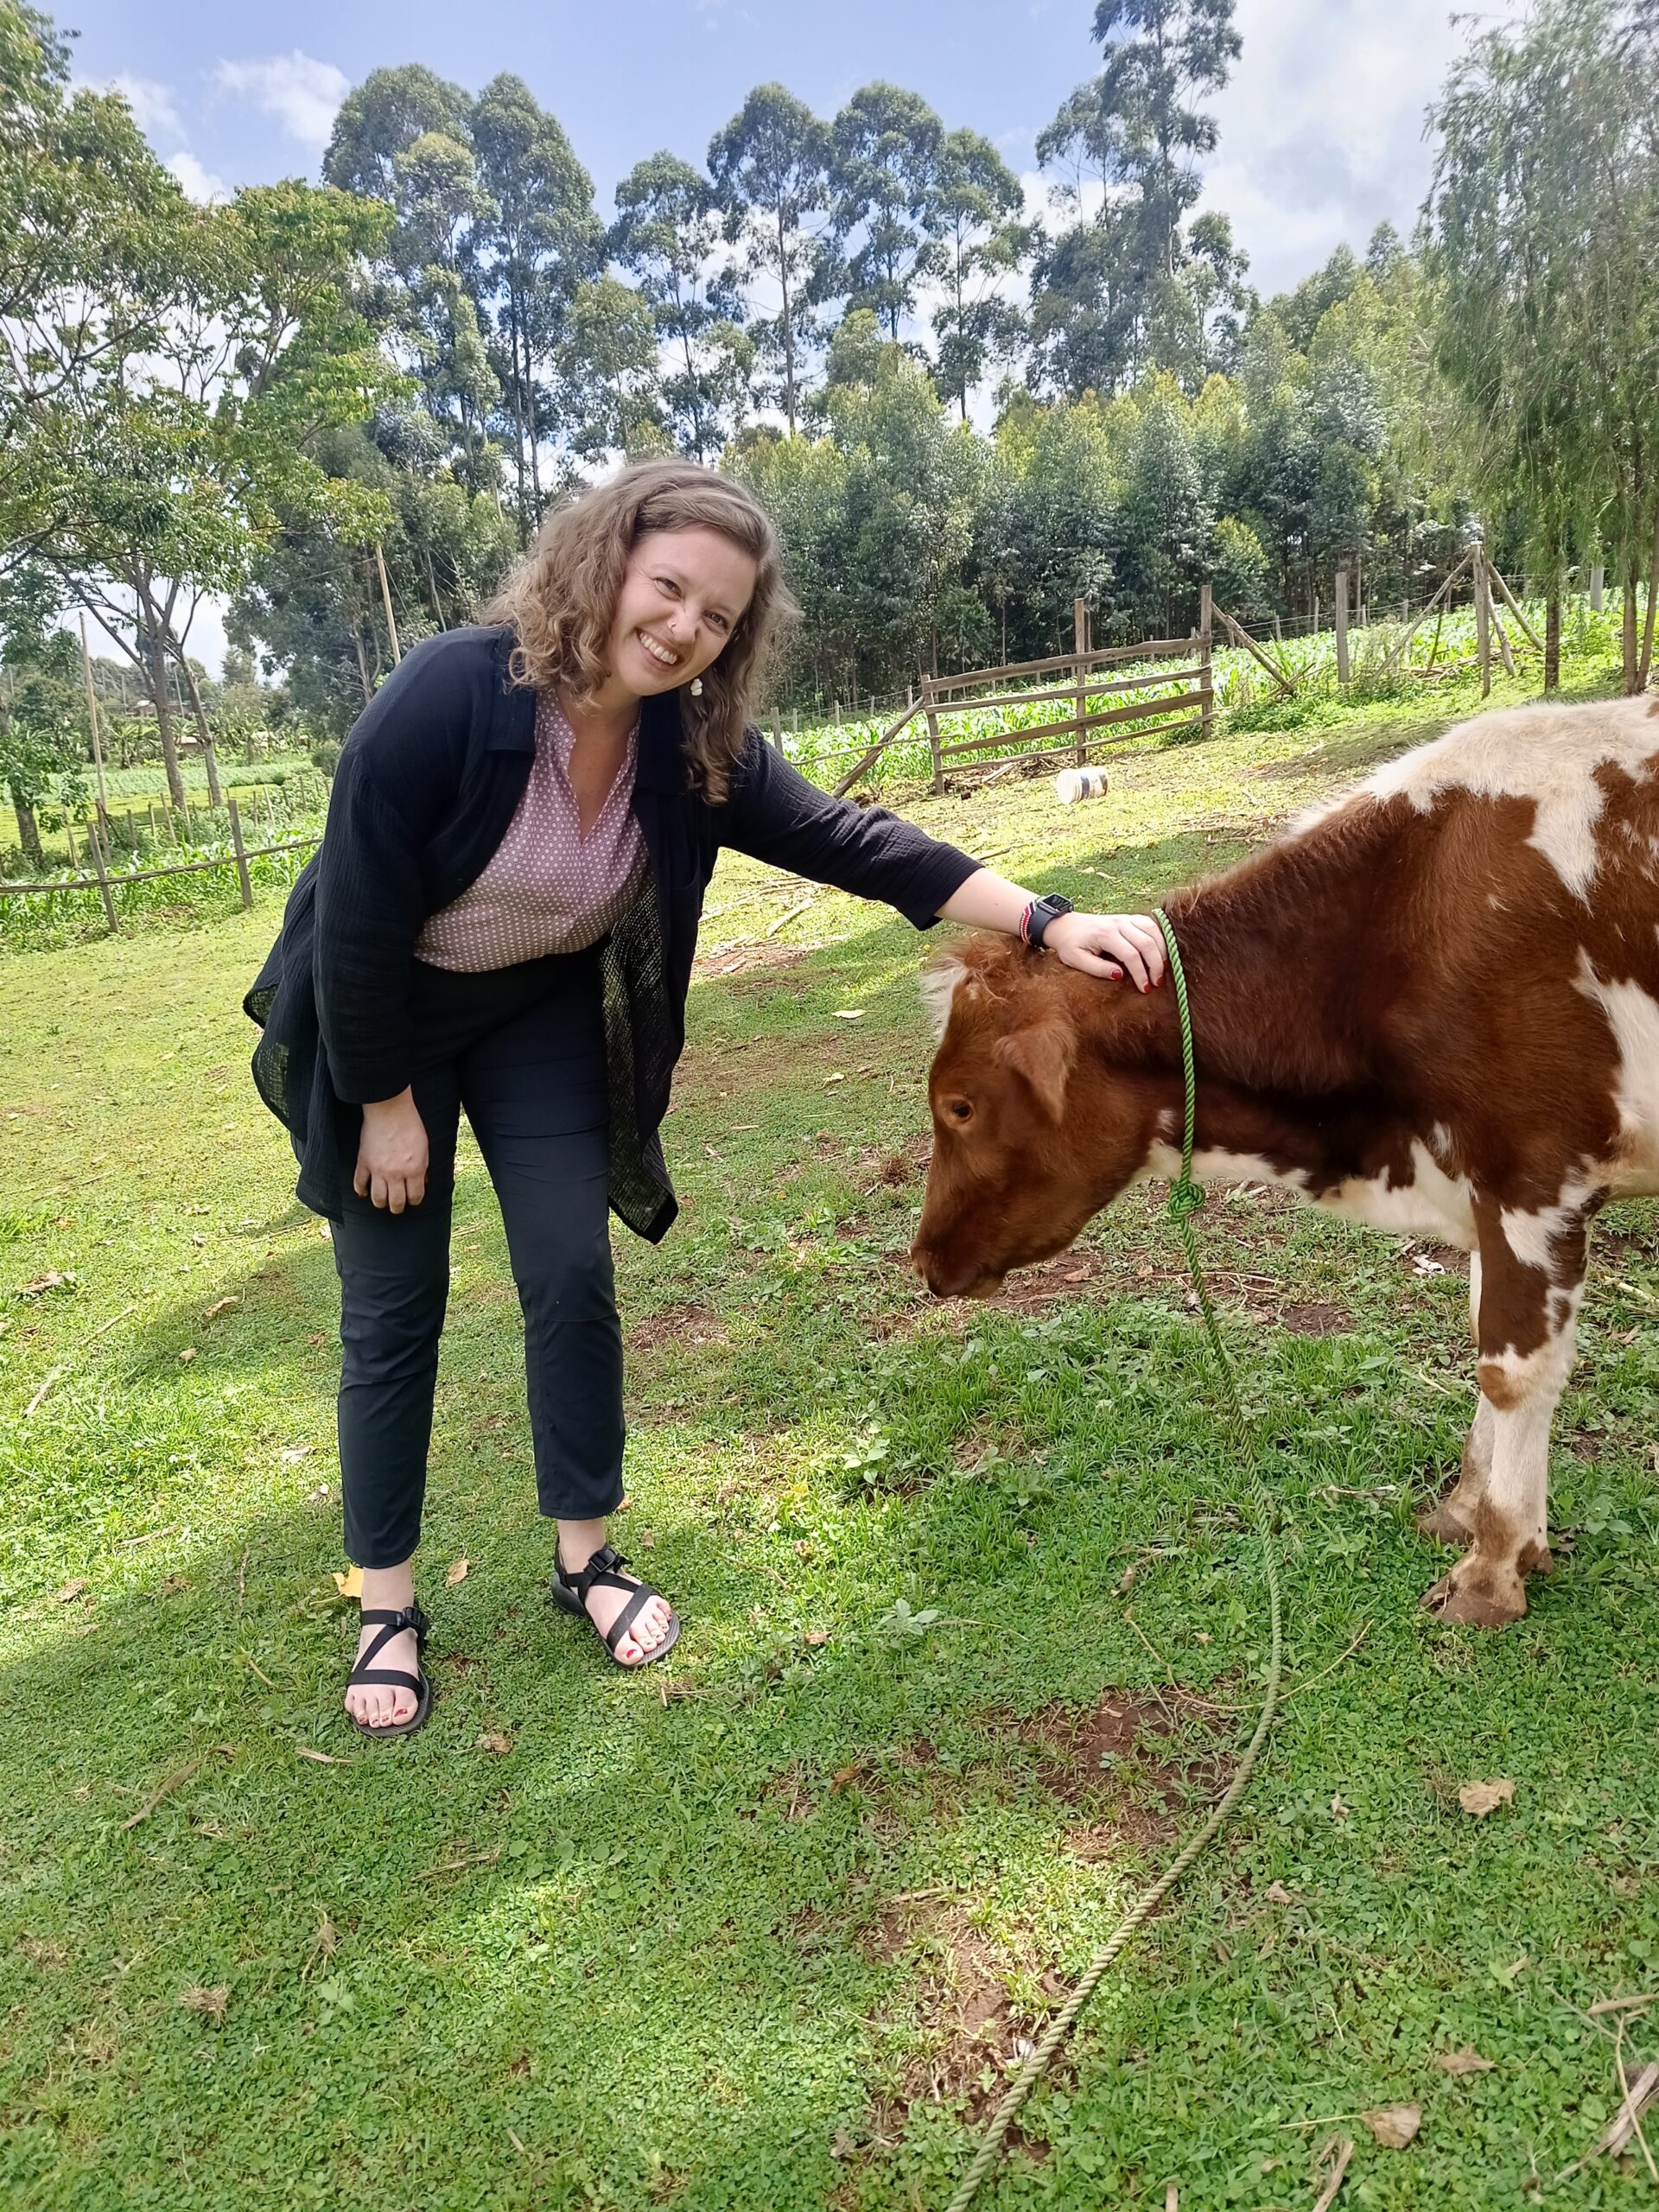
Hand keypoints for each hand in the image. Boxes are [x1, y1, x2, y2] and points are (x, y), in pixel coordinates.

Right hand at [354, 1090, 428, 1212]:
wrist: (389, 1110)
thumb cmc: (410, 1125)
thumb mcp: (425, 1147)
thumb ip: (423, 1167)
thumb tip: (421, 1182)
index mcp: (414, 1170)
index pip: (415, 1197)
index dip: (415, 1200)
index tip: (413, 1199)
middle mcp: (396, 1174)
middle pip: (395, 1203)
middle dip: (398, 1207)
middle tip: (398, 1206)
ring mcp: (377, 1170)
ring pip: (377, 1199)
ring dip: (381, 1203)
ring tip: (383, 1201)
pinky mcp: (363, 1162)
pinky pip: (359, 1184)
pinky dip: (361, 1191)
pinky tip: (364, 1193)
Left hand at [1044, 910, 1165, 990]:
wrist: (1066, 925)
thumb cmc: (1070, 945)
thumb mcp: (1076, 960)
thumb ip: (1097, 968)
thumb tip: (1119, 975)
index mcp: (1105, 934)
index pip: (1130, 954)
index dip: (1140, 973)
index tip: (1145, 988)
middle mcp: (1118, 923)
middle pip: (1146, 943)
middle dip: (1155, 965)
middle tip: (1157, 983)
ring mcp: (1126, 918)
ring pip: (1153, 931)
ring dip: (1162, 951)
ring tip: (1163, 970)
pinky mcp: (1130, 918)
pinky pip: (1151, 924)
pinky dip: (1160, 938)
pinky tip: (1161, 952)